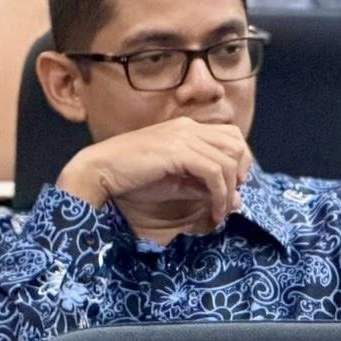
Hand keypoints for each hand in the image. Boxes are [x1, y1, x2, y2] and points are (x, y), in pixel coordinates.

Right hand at [56, 118, 253, 231]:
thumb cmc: (131, 177)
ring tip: (222, 212)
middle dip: (241, 174)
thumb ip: (199, 184)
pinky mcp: (178, 151)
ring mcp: (184, 137)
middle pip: (236, 145)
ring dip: (230, 191)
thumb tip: (231, 198)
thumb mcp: (173, 181)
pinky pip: (214, 172)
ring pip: (228, 161)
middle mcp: (189, 128)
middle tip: (232, 199)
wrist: (99, 170)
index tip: (236, 186)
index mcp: (187, 128)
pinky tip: (214, 212)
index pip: (231, 136)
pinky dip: (220, 194)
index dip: (241, 160)